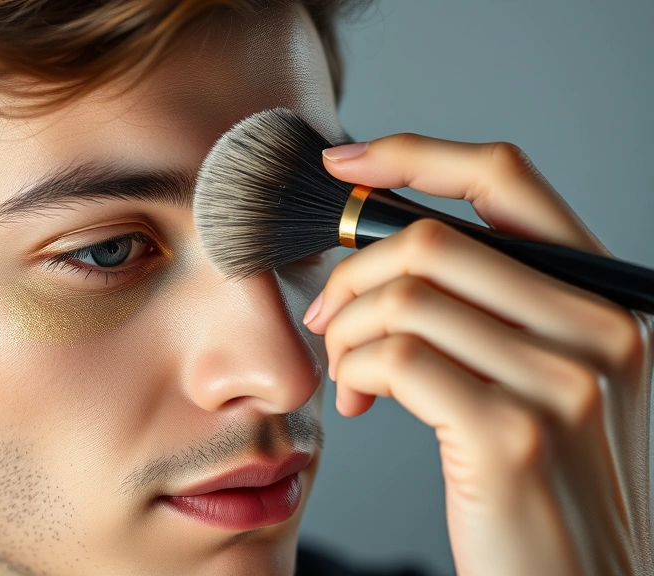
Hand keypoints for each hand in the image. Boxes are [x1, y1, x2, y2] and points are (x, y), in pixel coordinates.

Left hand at [303, 134, 653, 575]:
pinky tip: (360, 401)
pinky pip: (396, 356)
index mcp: (605, 300)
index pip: (506, 181)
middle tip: (327, 317)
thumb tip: (380, 242)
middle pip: (433, 240)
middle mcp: (601, 330)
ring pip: (404, 297)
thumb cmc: (538, 483)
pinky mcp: (511, 435)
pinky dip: (355, 369)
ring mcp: (563, 383)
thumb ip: (489, 307)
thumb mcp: (537, 379)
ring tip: (347, 371)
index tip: (343, 163)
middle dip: (352, 271)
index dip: (415, 155)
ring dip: (347, 330)